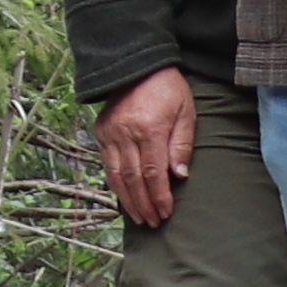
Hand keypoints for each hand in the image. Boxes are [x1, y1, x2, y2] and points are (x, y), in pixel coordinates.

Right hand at [97, 66, 195, 231]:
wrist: (136, 64)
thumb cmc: (167, 89)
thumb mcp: (185, 112)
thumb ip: (181, 145)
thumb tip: (179, 176)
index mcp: (149, 129)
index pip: (154, 173)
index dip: (160, 196)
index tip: (166, 212)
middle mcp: (125, 134)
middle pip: (134, 179)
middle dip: (144, 204)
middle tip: (153, 222)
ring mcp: (110, 133)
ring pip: (116, 175)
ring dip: (127, 199)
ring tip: (138, 216)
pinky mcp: (101, 132)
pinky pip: (107, 164)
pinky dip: (115, 183)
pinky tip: (124, 196)